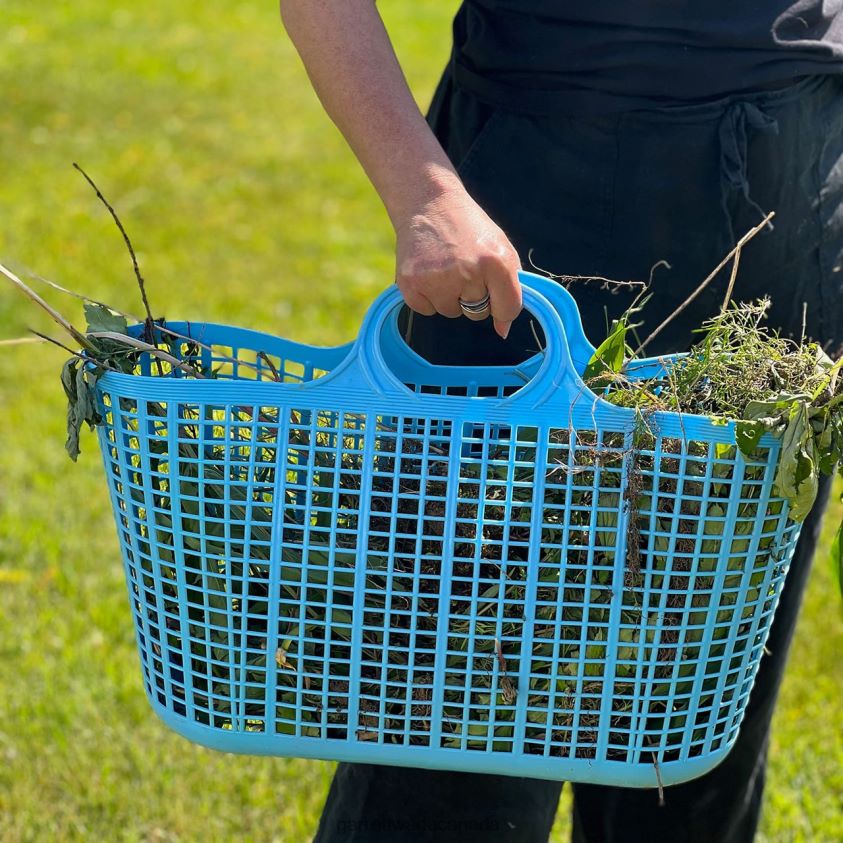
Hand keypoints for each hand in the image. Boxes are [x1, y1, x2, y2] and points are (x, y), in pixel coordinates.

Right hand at [393, 184, 521, 338]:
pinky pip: (427, 311)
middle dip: (473, 296)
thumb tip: (502, 332)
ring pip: (451, 312)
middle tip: (463, 267)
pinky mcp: (411, 284)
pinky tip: (428, 271)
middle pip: (477, 313)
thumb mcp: (501, 249)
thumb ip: (510, 288)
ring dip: (449, 296)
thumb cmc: (470, 229)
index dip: (503, 309)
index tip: (496, 299)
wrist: (429, 203)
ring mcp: (436, 279)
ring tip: (444, 266)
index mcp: (496, 262)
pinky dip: (428, 296)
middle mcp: (467, 272)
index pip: (508, 309)